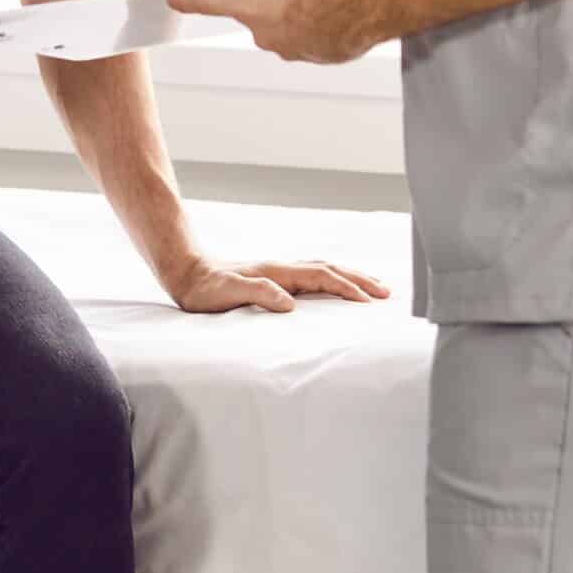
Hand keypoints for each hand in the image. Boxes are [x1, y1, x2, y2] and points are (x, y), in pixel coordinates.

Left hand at [165, 252, 391, 313]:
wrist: (187, 274)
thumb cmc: (205, 289)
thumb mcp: (228, 292)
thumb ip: (258, 294)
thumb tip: (290, 304)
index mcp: (277, 272)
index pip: (321, 277)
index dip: (346, 288)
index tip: (369, 301)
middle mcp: (283, 269)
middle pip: (330, 269)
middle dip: (359, 280)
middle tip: (386, 293)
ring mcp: (279, 272)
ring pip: (323, 271)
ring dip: (349, 278)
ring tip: (372, 289)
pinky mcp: (274, 279)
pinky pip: (313, 277)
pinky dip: (332, 281)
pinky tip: (335, 290)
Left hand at [168, 0, 363, 62]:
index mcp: (248, 2)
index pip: (206, 2)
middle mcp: (263, 30)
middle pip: (252, 11)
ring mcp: (290, 48)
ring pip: (284, 24)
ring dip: (295, 10)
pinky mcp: (317, 55)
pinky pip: (310, 37)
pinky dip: (317, 24)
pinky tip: (335, 8)